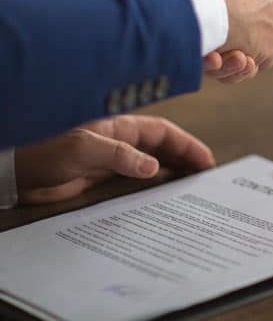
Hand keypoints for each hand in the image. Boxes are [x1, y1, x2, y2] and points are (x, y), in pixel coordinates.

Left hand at [14, 115, 214, 203]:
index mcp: (119, 126)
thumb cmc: (44, 150)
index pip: (162, 132)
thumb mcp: (83, 150)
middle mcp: (120, 141)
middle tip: (205, 176)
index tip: (205, 160)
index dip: (187, 144)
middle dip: (186, 157)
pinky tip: (164, 193)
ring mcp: (112, 159)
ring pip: (153, 162)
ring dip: (173, 170)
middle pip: (162, 147)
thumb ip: (120, 156)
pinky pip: (137, 179)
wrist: (15, 170)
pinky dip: (154, 184)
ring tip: (193, 184)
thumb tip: (154, 167)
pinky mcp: (102, 178)